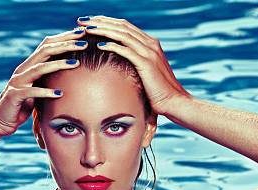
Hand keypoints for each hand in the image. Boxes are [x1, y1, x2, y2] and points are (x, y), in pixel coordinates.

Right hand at [0, 29, 88, 135]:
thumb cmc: (21, 106)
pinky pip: (32, 92)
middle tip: (84, 43)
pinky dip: (46, 92)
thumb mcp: (37, 90)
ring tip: (76, 64)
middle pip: (45, 51)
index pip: (47, 46)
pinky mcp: (15, 96)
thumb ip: (47, 80)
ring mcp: (18, 82)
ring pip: (40, 68)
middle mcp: (23, 70)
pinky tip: (60, 93)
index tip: (82, 34)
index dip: (64, 38)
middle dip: (65, 45)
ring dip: (59, 64)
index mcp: (29, 66)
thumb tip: (68, 74)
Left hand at [75, 15, 189, 115]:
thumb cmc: (159, 92)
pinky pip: (126, 50)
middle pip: (122, 26)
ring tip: (87, 29)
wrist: (175, 102)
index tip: (91, 22)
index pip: (125, 26)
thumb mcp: (147, 74)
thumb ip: (137, 64)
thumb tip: (123, 65)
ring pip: (122, 34)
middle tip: (83, 21)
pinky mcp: (147, 63)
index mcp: (150, 44)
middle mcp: (150, 44)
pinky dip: (112, 46)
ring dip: (103, 30)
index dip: (107, 22)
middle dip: (101, 22)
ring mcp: (149, 52)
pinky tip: (99, 45)